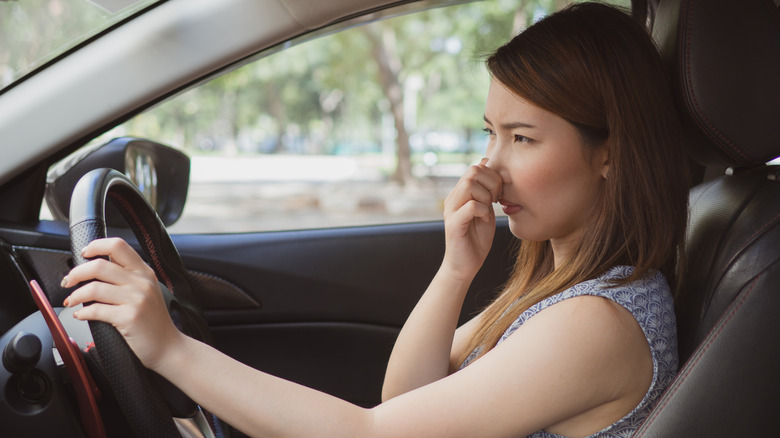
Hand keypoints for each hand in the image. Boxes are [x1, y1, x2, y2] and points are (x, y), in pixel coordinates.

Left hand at [62, 238, 182, 370]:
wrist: (168, 346)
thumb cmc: (154, 321)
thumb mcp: (147, 291)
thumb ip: (128, 277)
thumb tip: (97, 268)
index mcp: (145, 272)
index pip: (118, 246)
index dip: (96, 246)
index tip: (83, 254)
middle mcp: (141, 282)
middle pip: (99, 265)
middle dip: (77, 273)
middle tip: (68, 281)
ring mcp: (136, 299)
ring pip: (94, 288)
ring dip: (75, 295)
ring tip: (70, 301)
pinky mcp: (129, 317)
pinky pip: (96, 310)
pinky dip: (82, 313)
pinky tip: (80, 315)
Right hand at [441, 158, 502, 280]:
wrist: (464, 266)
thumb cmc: (476, 239)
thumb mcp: (486, 210)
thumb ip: (487, 191)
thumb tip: (486, 165)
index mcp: (460, 194)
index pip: (476, 168)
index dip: (493, 177)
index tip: (498, 194)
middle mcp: (452, 198)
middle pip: (473, 171)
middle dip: (492, 183)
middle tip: (496, 200)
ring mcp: (451, 210)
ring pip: (470, 185)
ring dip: (486, 196)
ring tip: (489, 210)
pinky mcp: (453, 224)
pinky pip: (471, 206)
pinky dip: (483, 211)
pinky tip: (485, 220)